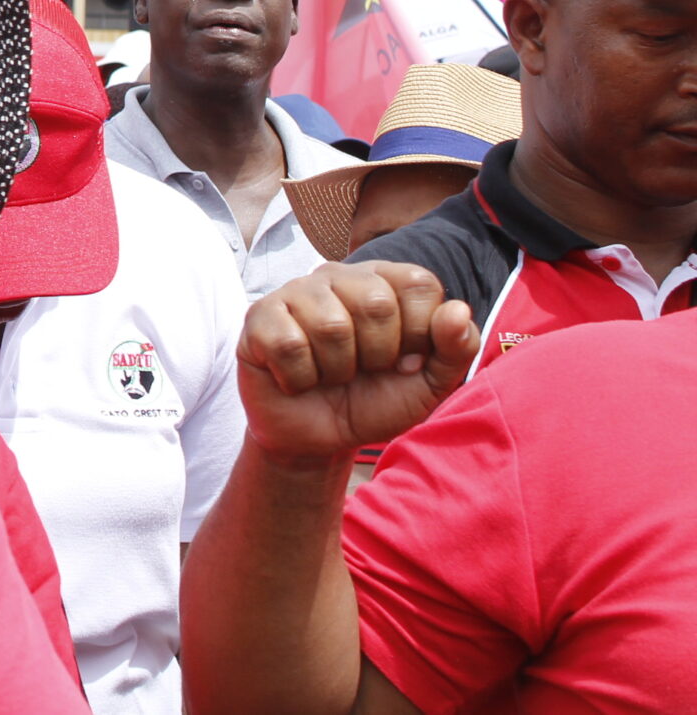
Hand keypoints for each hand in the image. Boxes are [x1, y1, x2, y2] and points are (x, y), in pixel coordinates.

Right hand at [236, 261, 479, 461]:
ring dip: (336, 370)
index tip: (403, 359)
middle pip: (375, 303)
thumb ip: (455, 349)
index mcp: (384, 281)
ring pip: (330, 325)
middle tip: (361, 370)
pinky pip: (288, 345)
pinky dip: (299, 378)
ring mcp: (294, 293)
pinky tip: (296, 378)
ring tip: (328, 374)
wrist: (319, 439)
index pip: (419, 284)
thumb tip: (457, 309)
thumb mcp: (428, 385)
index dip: (419, 334)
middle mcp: (338, 276)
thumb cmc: (375, 402)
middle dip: (376, 356)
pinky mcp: (258, 317)